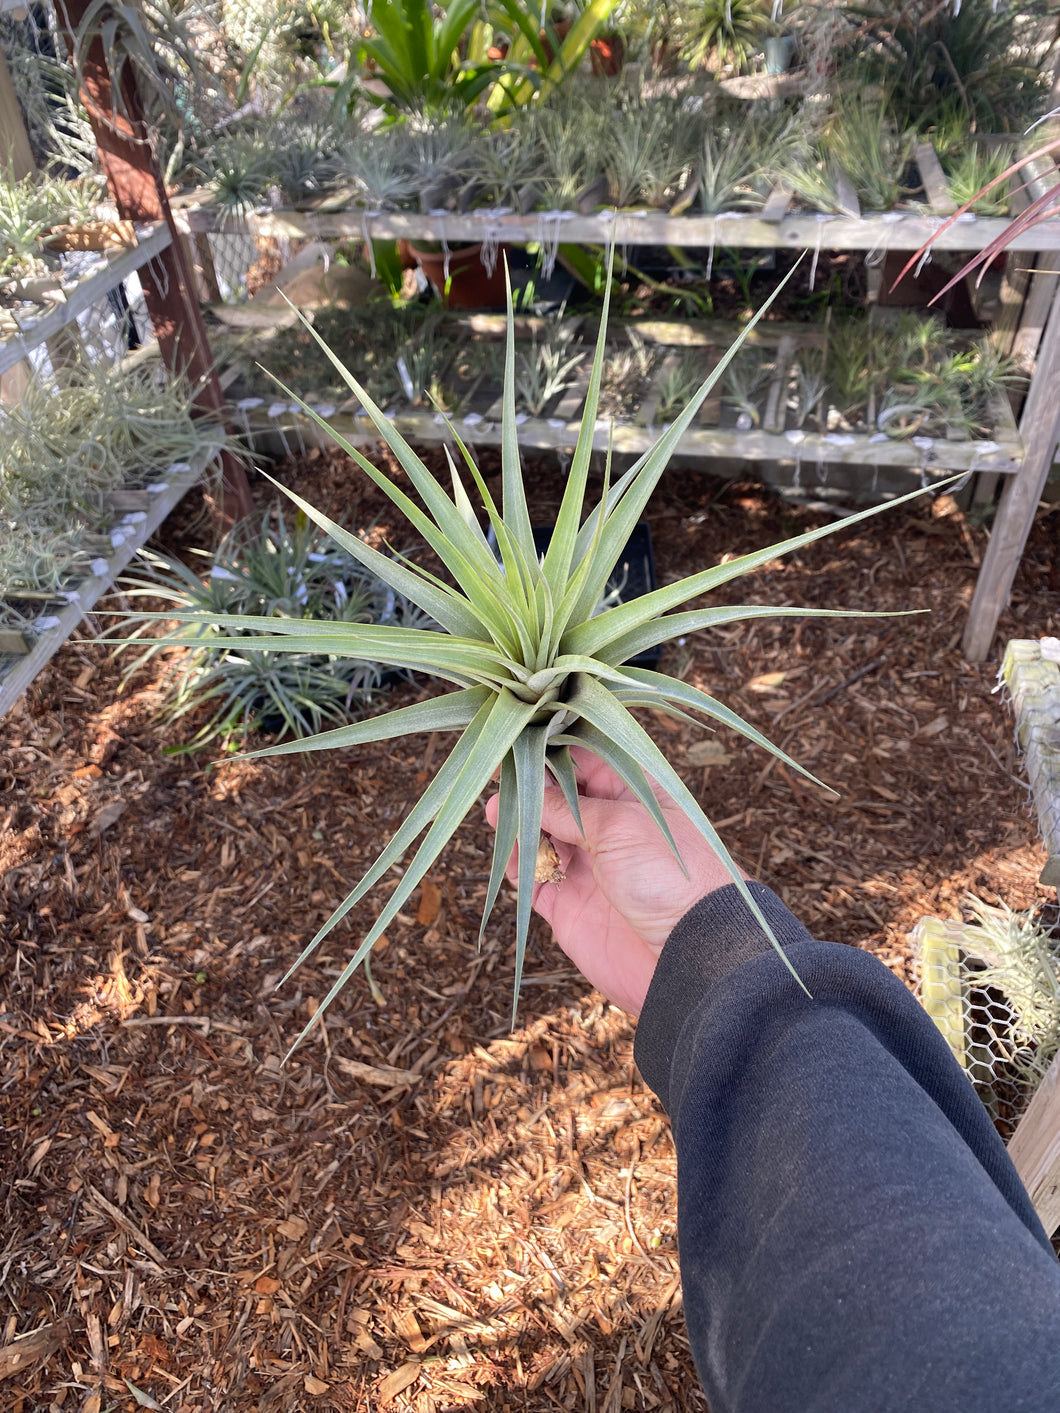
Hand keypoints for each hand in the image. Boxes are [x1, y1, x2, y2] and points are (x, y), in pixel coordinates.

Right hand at [484, 747, 747, 1014]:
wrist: (688, 957)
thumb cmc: (671, 876)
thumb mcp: (619, 826)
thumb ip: (567, 809)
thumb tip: (523, 792)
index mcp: (633, 799)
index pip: (588, 763)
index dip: (555, 751)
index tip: (520, 740)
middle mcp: (609, 829)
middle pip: (558, 799)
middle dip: (529, 787)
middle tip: (499, 775)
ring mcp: (588, 867)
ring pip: (541, 837)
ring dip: (519, 825)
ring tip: (496, 813)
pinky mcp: (569, 905)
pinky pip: (532, 879)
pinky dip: (516, 865)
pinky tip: (507, 852)